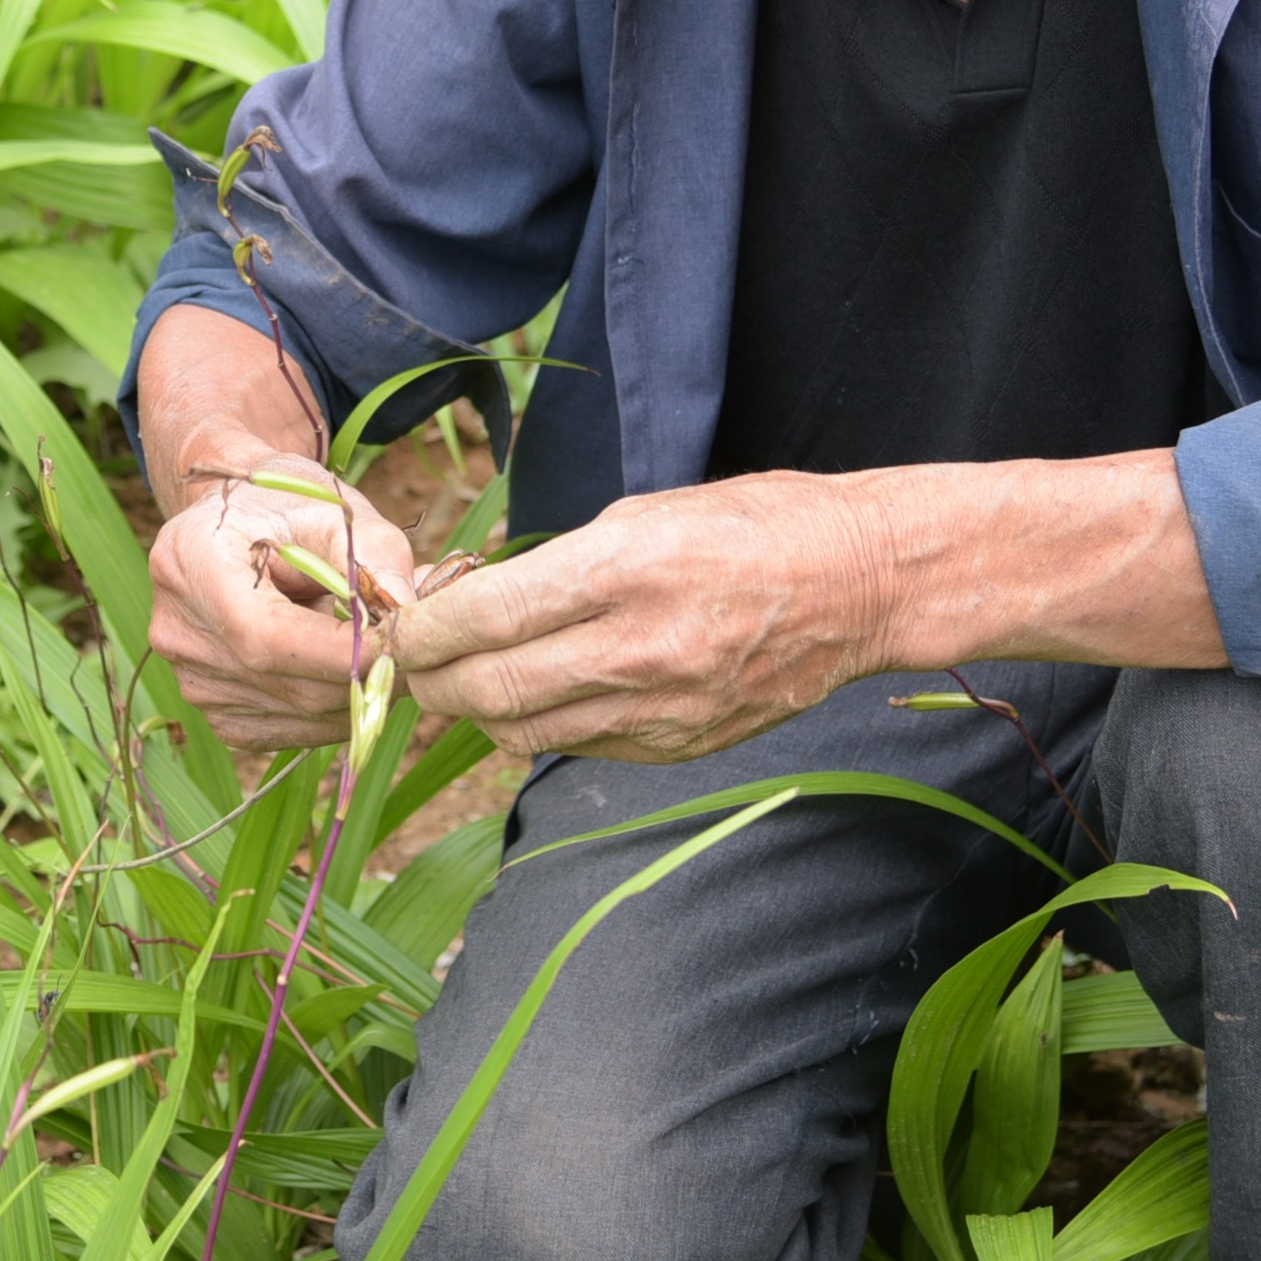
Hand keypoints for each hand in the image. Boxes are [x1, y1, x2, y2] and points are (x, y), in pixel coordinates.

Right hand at [144, 446, 420, 755]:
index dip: (343, 650)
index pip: (268, 636)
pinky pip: (290, 730)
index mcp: (192, 563)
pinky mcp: (216, 712)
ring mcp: (191, 679)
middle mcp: (178, 630)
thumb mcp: (332, 506)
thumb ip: (374, 551)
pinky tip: (347, 666)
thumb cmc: (287, 505)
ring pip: (299, 714)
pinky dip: (334, 708)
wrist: (240, 522)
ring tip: (382, 642)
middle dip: (366, 672)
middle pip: (287, 683)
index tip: (407, 642)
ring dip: (358, 691)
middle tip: (418, 644)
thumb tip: (407, 612)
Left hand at [387, 472, 900, 764]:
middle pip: (491, 690)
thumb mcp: (643, 512)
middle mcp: (638, 648)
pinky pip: (579, 747)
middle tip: (415, 665)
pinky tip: (546, 693)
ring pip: (525, 734)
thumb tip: (478, 602)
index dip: (424, 631)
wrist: (858, 585)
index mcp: (624, 570)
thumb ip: (558, 565)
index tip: (403, 626)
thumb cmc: (751, 525)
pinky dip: (544, 726)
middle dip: (433, 682)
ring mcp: (661, 709)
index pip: (485, 619)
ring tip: (468, 681)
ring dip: (481, 711)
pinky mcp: (680, 747)